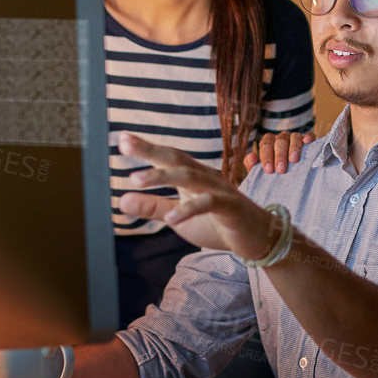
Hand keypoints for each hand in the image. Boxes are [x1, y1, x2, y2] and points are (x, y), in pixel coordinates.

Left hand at [119, 132, 280, 258]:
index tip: (122, 138)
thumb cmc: (217, 224)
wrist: (256, 238)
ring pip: (189, 177)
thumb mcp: (179, 217)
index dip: (146, 148)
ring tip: (135, 180)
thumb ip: (153, 208)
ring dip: (162, 177)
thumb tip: (121, 199)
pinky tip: (171, 217)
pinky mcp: (231, 207)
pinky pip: (209, 203)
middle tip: (124, 144)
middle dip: (150, 150)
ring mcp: (219, 190)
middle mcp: (205, 177)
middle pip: (176, 159)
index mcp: (192, 176)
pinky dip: (189, 209)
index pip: (167, 158)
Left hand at [244, 129, 316, 174]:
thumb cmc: (273, 171)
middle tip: (281, 169)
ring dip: (294, 148)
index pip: (265, 145)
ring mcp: (294, 137)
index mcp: (268, 142)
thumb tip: (252, 156)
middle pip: (280, 141)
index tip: (269, 170)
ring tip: (294, 160)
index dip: (266, 157)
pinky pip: (308, 135)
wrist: (288, 175)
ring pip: (294, 137)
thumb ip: (251, 164)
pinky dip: (308, 137)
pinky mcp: (307, 139)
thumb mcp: (260, 170)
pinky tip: (307, 142)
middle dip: (280, 155)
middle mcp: (281, 137)